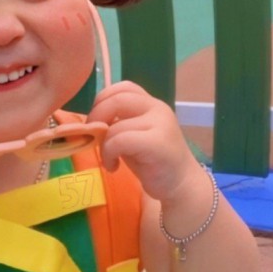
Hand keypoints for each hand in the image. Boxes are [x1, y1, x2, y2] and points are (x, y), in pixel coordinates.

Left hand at [87, 81, 197, 201]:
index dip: (102, 99)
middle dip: (97, 117)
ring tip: (109, 160)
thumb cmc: (153, 162)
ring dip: (103, 145)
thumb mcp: (133, 135)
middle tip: (92, 137)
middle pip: (117, 99)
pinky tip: (113, 166)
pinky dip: (109, 153)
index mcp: (151, 104)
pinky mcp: (157, 143)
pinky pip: (121, 140)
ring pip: (116, 126)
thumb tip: (91, 121)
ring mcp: (160, 124)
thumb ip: (117, 122)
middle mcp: (157, 108)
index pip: (123, 87)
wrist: (181, 185)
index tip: (95, 121)